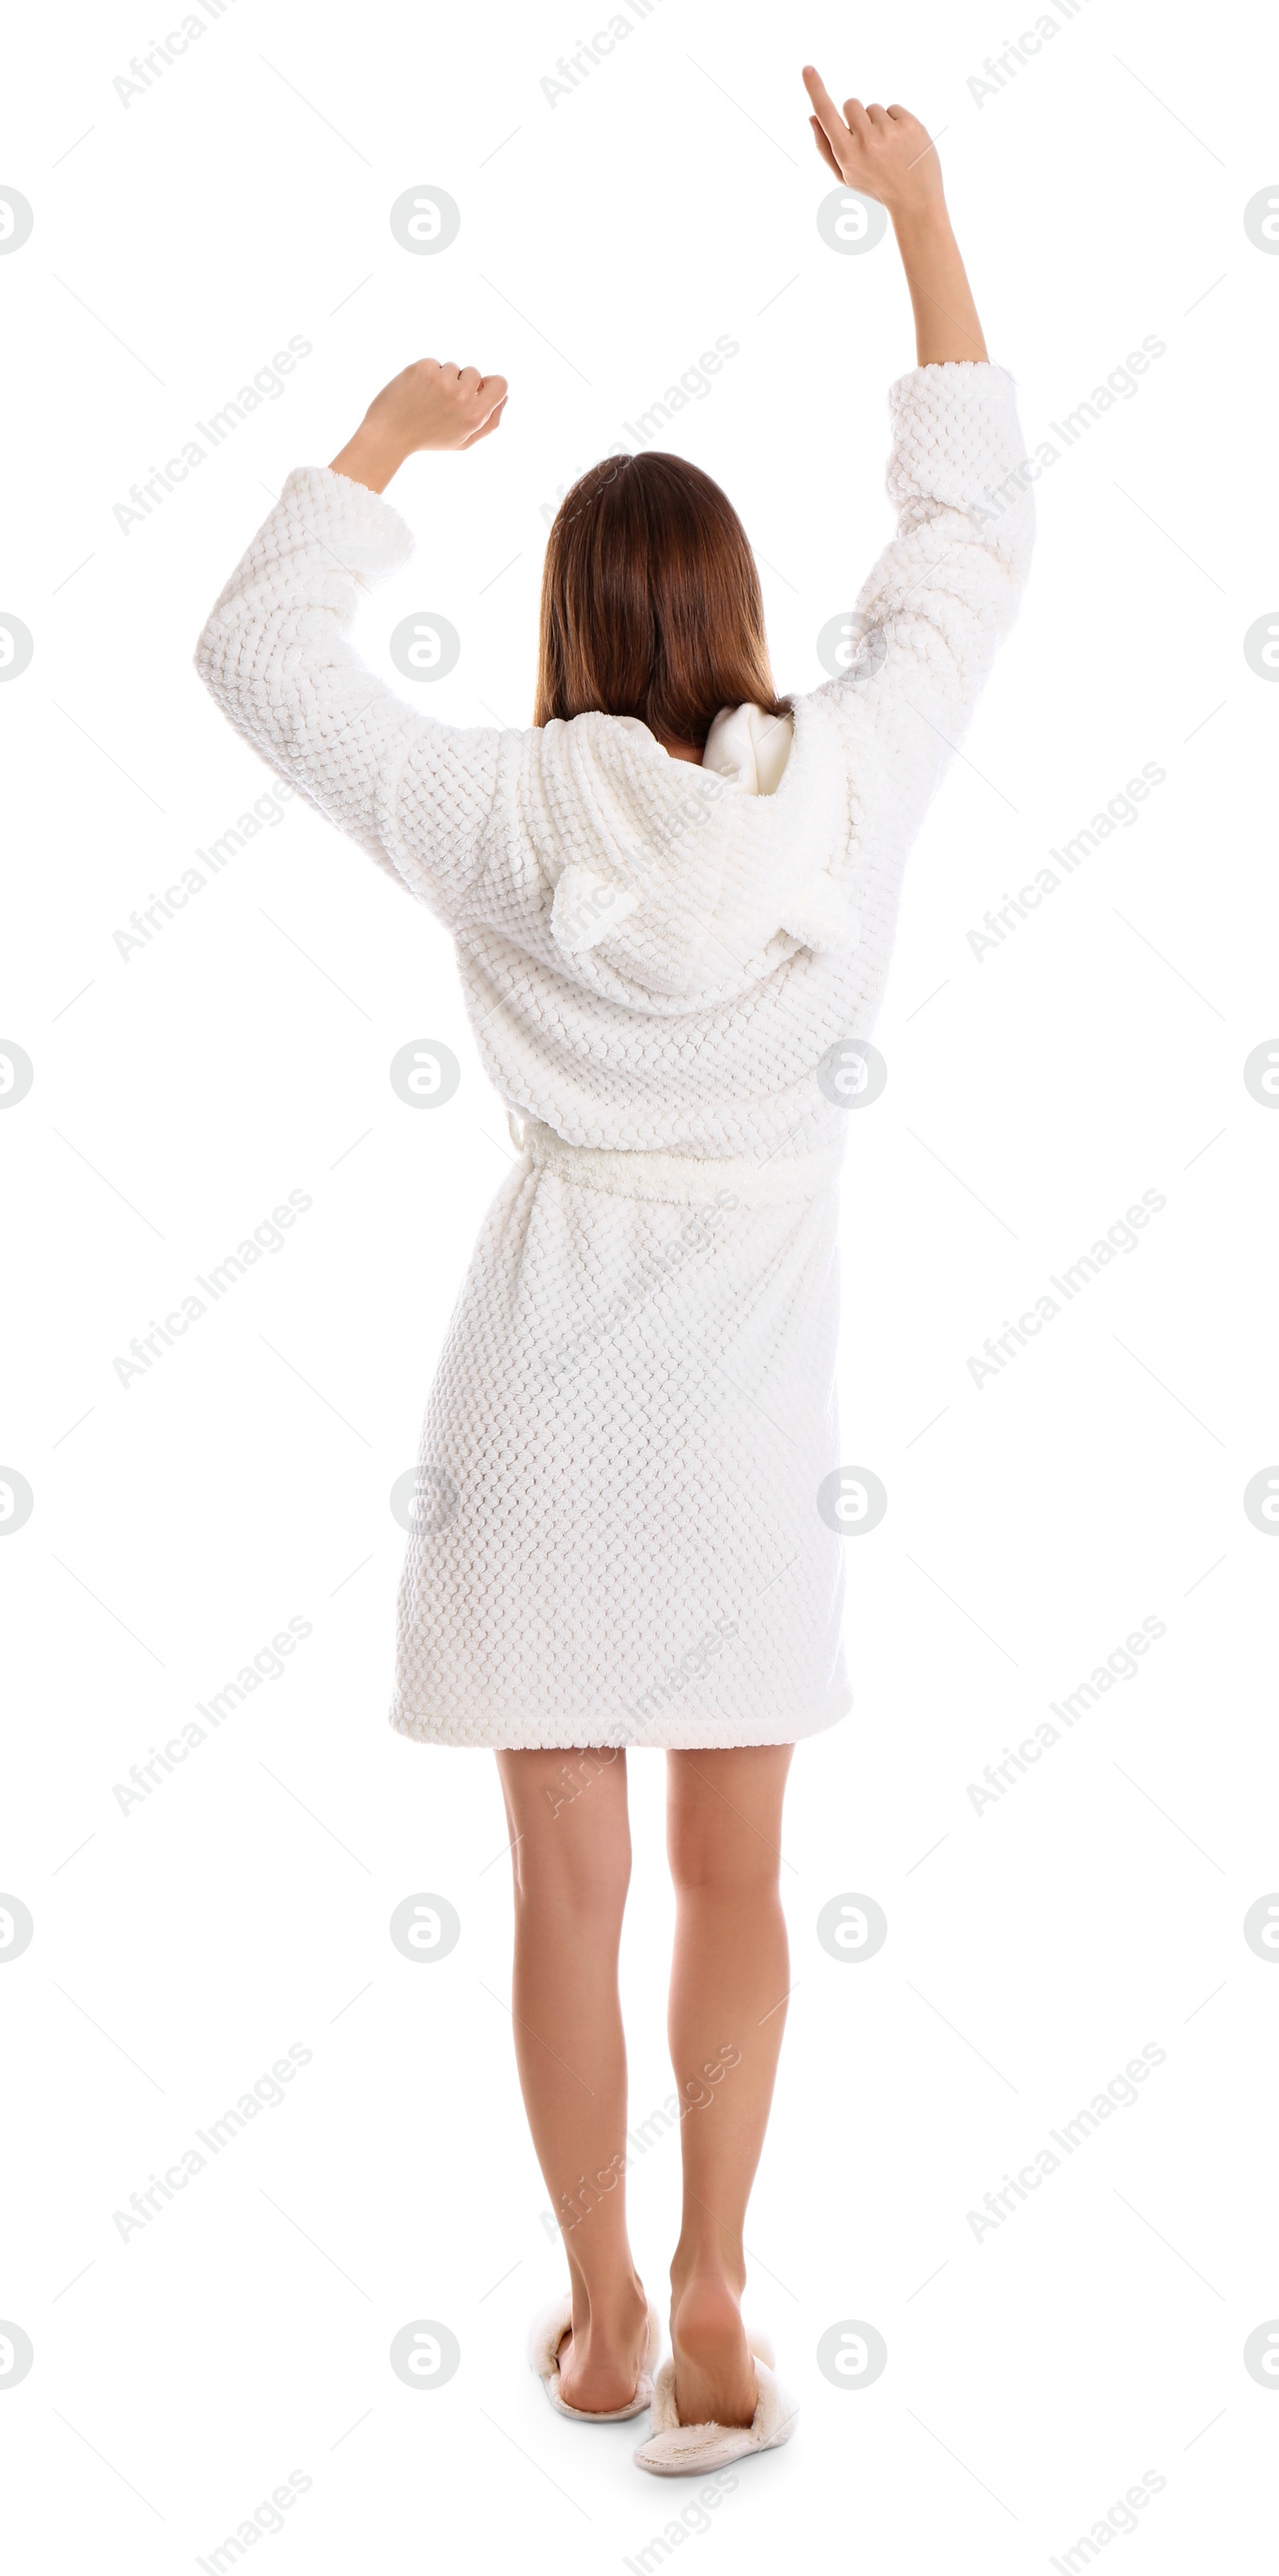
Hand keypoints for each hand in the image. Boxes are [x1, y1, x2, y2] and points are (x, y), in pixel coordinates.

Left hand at [330, 361, 508, 493]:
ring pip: (453, 367)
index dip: (490, 386)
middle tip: (443, 404)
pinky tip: (417, 391)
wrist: (389, 434)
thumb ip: (489, 422)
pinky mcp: (423, 368)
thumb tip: (504, 397)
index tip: (478, 391)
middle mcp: (461, 396)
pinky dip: (427, 374)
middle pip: (475, 374)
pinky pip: (434, 363)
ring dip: (443, 379)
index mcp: (475, 416)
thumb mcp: (463, 440)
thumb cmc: (428, 438)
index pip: (500, 384)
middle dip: (462, 384)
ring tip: (428, 399)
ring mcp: (442, 379)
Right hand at [802, 70, 943, 221]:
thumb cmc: (876, 187)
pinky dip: (895, 122)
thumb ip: (825, 148)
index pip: (826, 114)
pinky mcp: (909, 124)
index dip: (815, 89)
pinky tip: (901, 143)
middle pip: (851, 104)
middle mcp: (866, 140)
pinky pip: (893, 108)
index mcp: (847, 154)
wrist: (915, 201)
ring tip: (888, 148)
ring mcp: (889, 131)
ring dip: (878, 123)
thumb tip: (812, 117)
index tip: (807, 69)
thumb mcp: (846, 176)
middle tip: (869, 142)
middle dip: (856, 117)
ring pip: (873, 108)